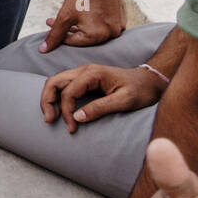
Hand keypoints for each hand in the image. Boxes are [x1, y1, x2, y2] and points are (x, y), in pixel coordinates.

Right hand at [40, 63, 164, 132]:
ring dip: (49, 99)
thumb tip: (77, 117)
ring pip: (56, 82)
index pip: (69, 91)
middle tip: (49, 120)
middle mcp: (84, 70)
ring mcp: (83, 74)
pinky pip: (63, 86)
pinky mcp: (84, 80)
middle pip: (54, 82)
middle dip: (47, 101)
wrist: (150, 81)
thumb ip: (100, 108)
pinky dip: (56, 97)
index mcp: (93, 74)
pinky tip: (58, 111)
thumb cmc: (140, 90)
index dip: (66, 110)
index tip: (72, 127)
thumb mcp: (124, 101)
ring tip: (50, 117)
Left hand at [41, 0, 126, 52]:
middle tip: (55, 20)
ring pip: (94, 31)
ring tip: (70, 15)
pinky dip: (94, 21)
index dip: (59, 34)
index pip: (73, 42)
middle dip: (69, 29)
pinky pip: (105, 24)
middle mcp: (111, 34)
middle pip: (84, 37)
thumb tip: (43, 50)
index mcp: (97, 36)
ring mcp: (118, 26)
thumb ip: (55, 35)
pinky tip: (85, 12)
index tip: (50, 25)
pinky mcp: (121, 18)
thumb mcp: (65, 16)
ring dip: (80, 25)